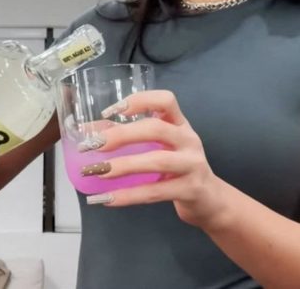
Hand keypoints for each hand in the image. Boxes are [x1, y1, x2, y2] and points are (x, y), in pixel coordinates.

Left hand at [82, 90, 227, 229]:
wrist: (210, 199)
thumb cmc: (177, 167)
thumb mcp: (159, 147)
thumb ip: (128, 136)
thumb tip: (89, 131)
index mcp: (179, 124)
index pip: (165, 100)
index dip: (139, 101)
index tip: (111, 111)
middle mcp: (188, 140)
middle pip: (156, 128)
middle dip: (122, 135)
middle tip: (94, 144)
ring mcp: (192, 165)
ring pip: (157, 161)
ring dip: (123, 166)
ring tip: (97, 171)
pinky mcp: (190, 190)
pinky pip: (156, 192)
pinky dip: (130, 195)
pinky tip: (109, 199)